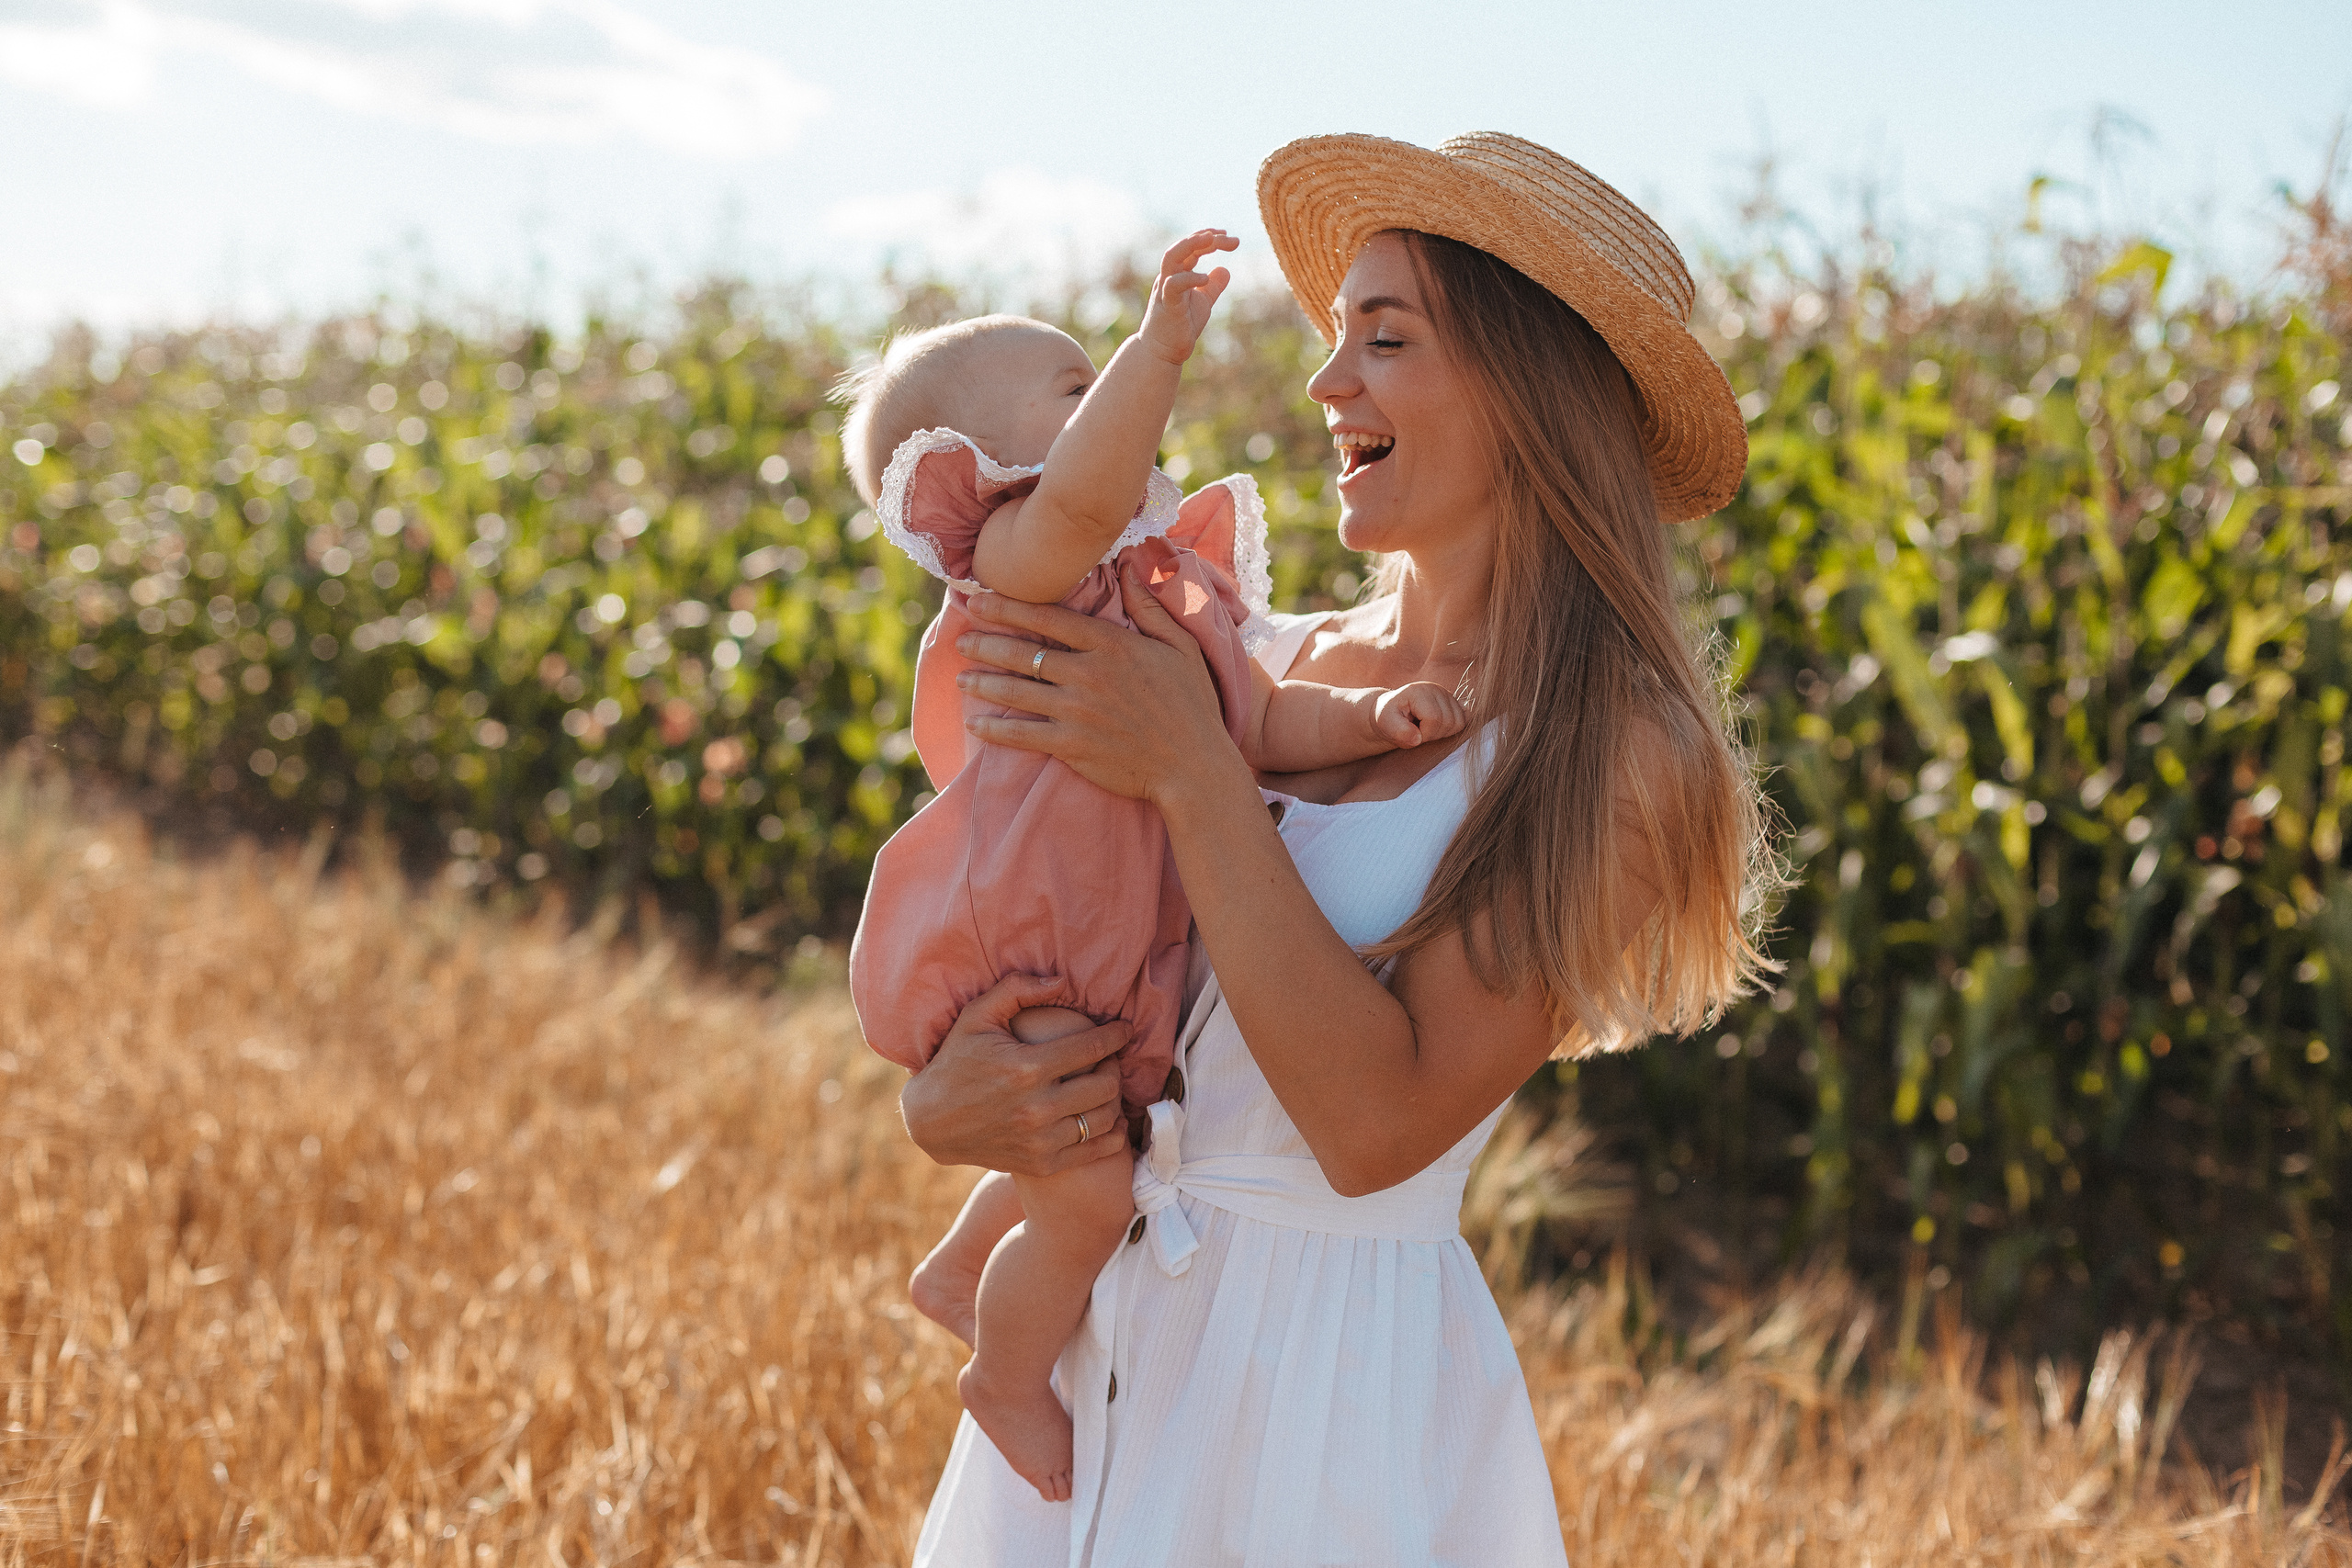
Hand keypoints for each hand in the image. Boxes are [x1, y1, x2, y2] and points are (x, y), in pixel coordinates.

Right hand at [899, 973, 1130, 1175]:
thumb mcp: (977, 1016)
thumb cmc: (956, 1061)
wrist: (930, 1122)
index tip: (1125, 1029)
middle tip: (1110, 1057)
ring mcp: (1041, 1140)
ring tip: (1106, 1084)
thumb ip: (1017, 991)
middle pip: (1106, 1085)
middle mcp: (1037, 1107)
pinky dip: (1111, 1133)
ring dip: (1115, 1099)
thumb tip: (1061, 982)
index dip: (1116, 1035)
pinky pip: (1095, 1149)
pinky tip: (1107, 1117)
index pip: (1092, 1047)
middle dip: (1116, 1066)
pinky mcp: (1042, 1163)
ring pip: (1105, 1118)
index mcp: (1026, 1067)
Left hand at [953, 561, 1254, 812]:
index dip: (1009, 607)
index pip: (1048, 618)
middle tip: (961, 639)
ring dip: (983, 683)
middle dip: (986, 643)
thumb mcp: (1181, 647)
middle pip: (1023, 653)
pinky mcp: (1070, 745)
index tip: (980, 600)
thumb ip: (1150, 607)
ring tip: (961, 678)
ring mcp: (1076, 711)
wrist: (1193, 767)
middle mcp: (1088, 674)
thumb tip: (1129, 566)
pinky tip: (976, 722)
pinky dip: (994, 728)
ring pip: (1016, 691)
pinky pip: (1021, 733)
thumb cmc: (1192, 705)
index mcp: (1111, 645)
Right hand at [1137, 229, 1237, 365]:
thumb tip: (1225, 269)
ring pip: (1172, 257)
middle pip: (1182, 246)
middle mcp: (1168, 277)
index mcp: (1177, 274)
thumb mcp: (1203, 302)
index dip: (1210, 238)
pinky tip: (1205, 279)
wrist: (1162, 352)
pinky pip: (1174, 285)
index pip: (1191, 248)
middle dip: (1203, 237)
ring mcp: (1165, 289)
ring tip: (1212, 240)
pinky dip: (1189, 278)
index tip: (1230, 237)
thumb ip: (1213, 286)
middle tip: (1227, 236)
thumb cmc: (1180, 326)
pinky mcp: (1166, 305)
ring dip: (1191, 245)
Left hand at [1373, 682, 1467, 748]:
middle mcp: (1437, 689)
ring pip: (1458, 723)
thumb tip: (1417, 739)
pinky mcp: (1454, 702)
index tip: (1412, 733)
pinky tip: (1436, 726)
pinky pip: (1463, 721)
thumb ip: (1399, 731)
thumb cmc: (1388, 718)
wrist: (1392, 713)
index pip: (1434, 718)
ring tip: (1425, 728)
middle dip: (1433, 734)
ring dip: (1442, 733)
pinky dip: (1451, 729)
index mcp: (1420, 691)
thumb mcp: (1386, 724)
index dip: (1424, 733)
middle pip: (1448, 722)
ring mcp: (1447, 694)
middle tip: (1418, 731)